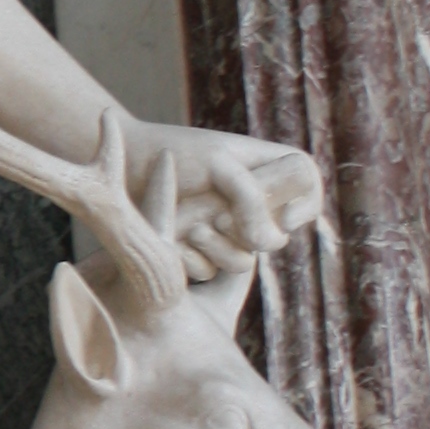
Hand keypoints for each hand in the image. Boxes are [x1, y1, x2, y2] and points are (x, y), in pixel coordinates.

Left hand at [126, 118, 322, 275]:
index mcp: (262, 168)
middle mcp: (249, 203)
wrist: (121, 169)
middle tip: (216, 213)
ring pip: (244, 260)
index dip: (308, 203)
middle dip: (248, 229)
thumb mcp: (218, 165)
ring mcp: (225, 231)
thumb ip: (251, 198)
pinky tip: (171, 239)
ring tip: (191, 226)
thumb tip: (268, 244)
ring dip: (217, 247)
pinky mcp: (200, 254)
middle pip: (278, 233)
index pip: (307, 183)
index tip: (289, 218)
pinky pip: (212, 271)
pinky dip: (191, 257)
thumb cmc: (173, 156)